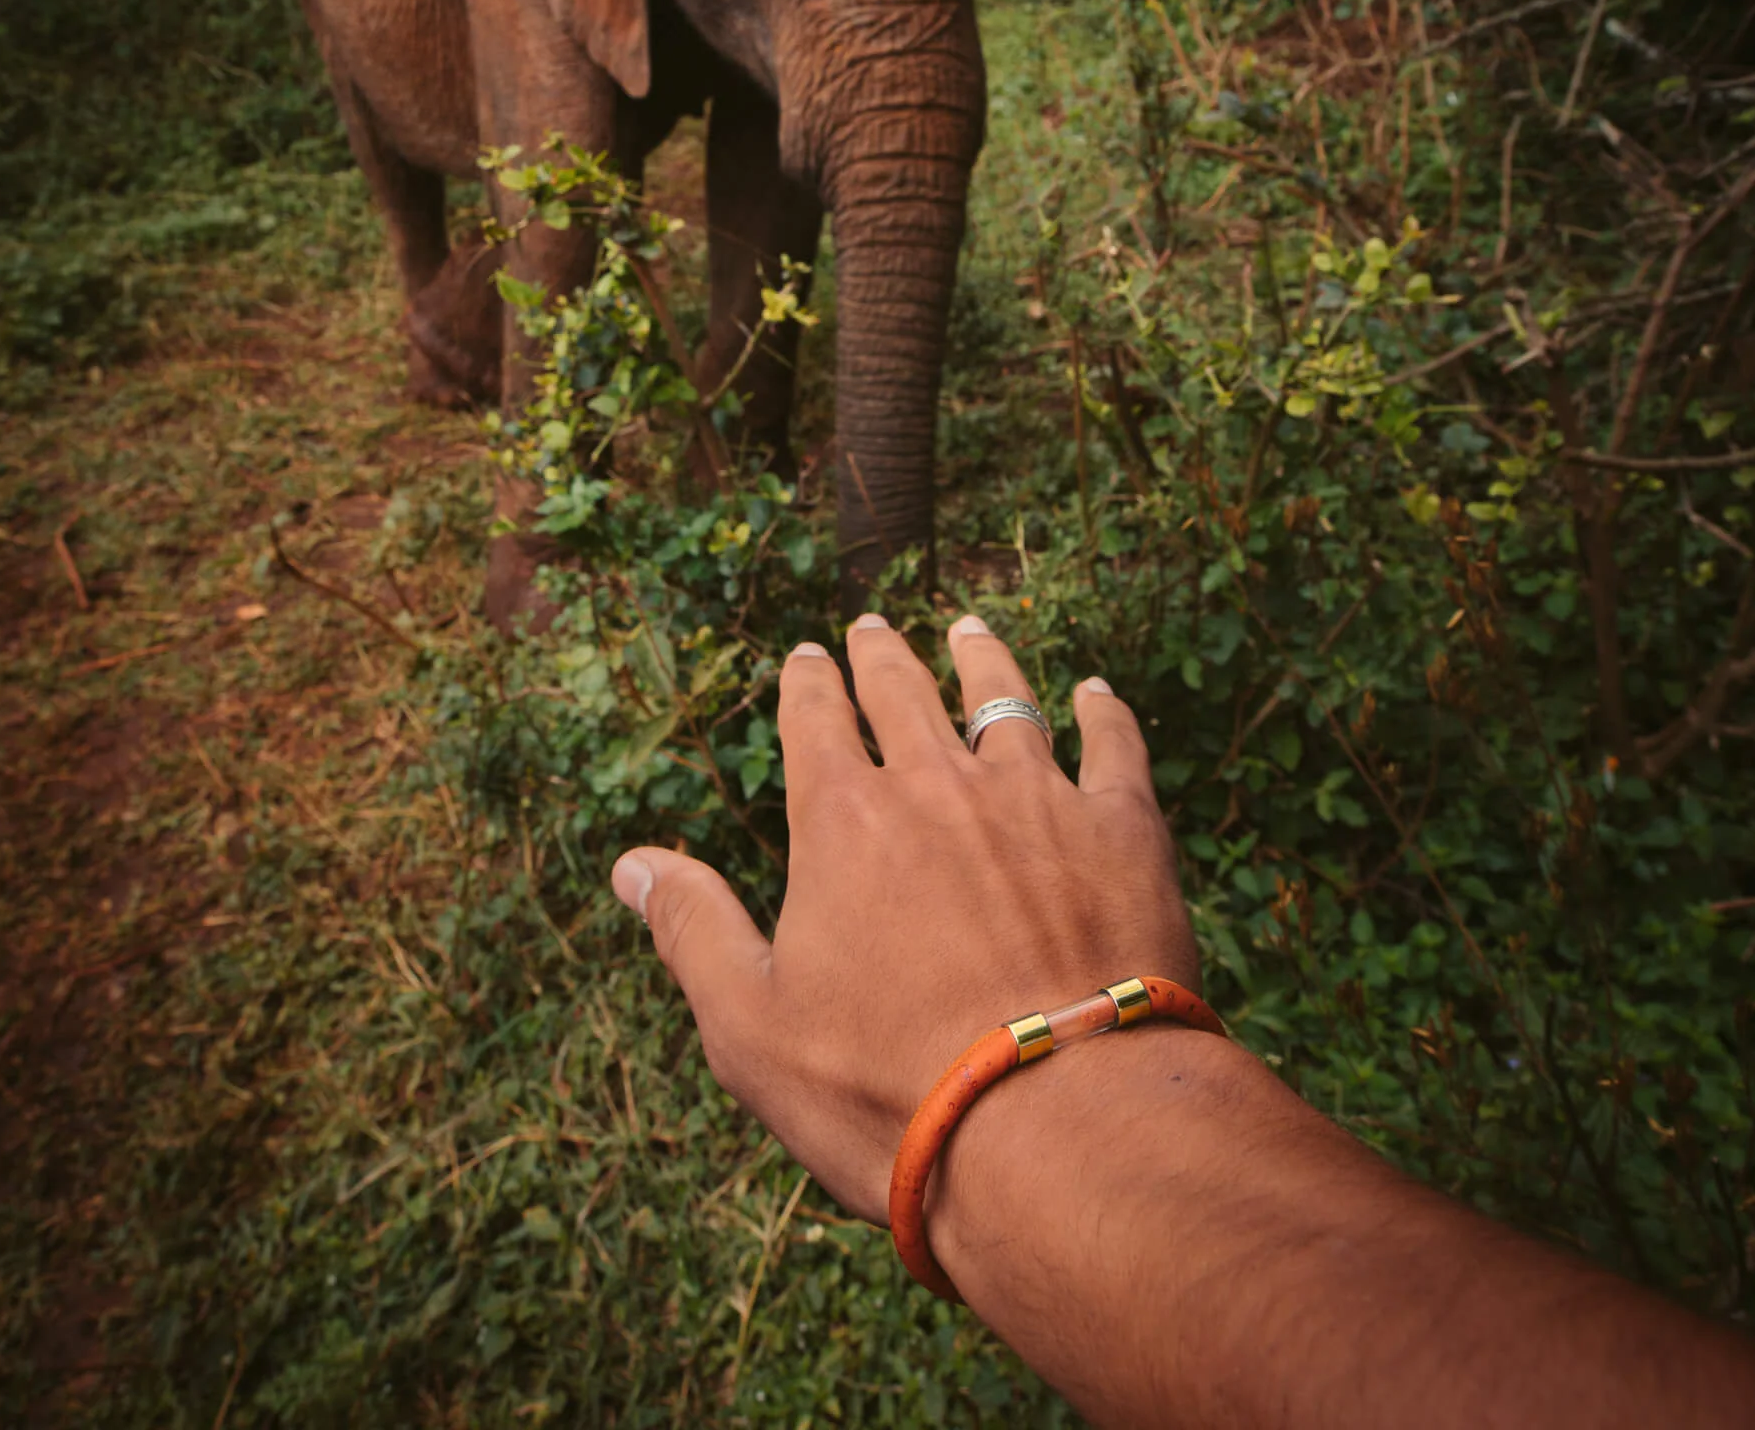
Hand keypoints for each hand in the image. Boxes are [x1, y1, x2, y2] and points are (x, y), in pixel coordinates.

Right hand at [609, 612, 1200, 1223]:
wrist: (1059, 1128)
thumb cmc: (888, 1089)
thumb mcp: (752, 1028)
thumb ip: (692, 929)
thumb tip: (630, 862)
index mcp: (843, 820)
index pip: (814, 721)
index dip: (806, 683)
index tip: (806, 658)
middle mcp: (938, 785)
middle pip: (903, 692)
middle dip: (881, 654)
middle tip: (873, 626)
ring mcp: (1038, 799)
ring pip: (1003, 700)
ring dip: (982, 659)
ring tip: (970, 630)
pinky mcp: (1124, 834)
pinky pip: (1112, 746)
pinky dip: (1101, 713)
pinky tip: (1093, 693)